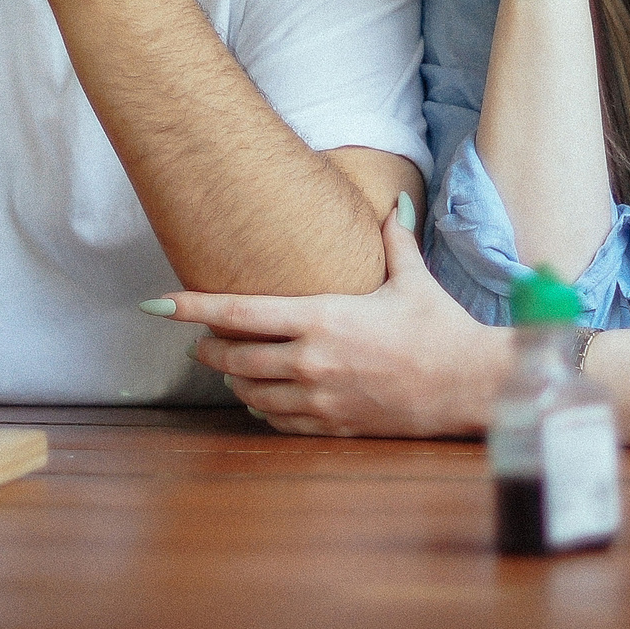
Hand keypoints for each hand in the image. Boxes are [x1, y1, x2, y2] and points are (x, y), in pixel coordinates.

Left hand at [163, 205, 511, 438]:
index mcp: (323, 318)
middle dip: (208, 349)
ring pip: (251, 392)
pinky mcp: (333, 425)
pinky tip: (262, 397)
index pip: (240, 311)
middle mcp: (312, 360)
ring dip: (233, 380)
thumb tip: (392, 204)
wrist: (469, 386)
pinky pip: (278, 420)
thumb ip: (393, 242)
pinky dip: (262, 407)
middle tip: (198, 341)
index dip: (193, 307)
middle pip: (234, 358)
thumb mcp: (413, 280)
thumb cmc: (441, 329)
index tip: (159, 304)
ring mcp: (320, 397)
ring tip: (230, 367)